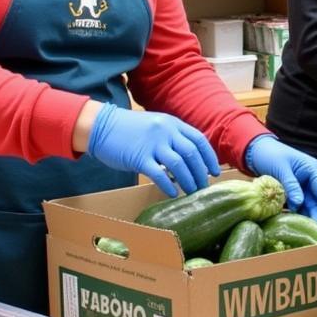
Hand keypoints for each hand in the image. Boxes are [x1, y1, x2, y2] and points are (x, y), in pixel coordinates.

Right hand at [87, 103, 218, 197]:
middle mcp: (166, 131)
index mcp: (172, 123)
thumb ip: (173, 136)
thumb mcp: (156, 125)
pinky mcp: (139, 157)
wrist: (102, 126)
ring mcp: (152, 144)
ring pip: (179, 165)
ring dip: (188, 180)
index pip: (199, 140)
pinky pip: (159, 174)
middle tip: (204, 186)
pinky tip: (173, 193)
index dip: (209, 157)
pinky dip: (168, 185)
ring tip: (191, 192)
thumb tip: (190, 157)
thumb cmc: (130, 129)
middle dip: (201, 172)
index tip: (214, 171)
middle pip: (191, 154)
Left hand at [245, 135, 316, 225]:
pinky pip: (297, 206)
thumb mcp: (281, 168)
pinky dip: (297, 214)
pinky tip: (297, 225)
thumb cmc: (270, 154)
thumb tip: (298, 203)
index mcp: (312, 170)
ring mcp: (302, 187)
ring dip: (309, 217)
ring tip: (309, 232)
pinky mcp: (292, 193)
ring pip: (308, 205)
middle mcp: (310, 180)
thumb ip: (291, 185)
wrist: (255, 151)